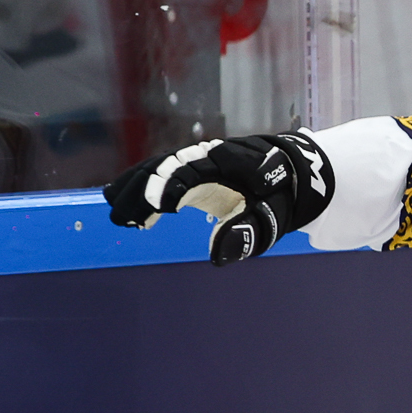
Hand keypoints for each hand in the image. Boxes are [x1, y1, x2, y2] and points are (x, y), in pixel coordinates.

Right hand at [102, 132, 333, 264]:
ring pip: (161, 168)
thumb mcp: (272, 220)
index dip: (168, 188)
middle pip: (167, 167)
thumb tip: (215, 256)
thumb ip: (245, 234)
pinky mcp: (196, 168)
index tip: (152, 209)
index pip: (190, 172)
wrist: (295, 174)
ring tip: (117, 214)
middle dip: (141, 190)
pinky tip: (135, 214)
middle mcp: (209, 156)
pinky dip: (147, 189)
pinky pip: (166, 174)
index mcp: (228, 164)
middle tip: (118, 217)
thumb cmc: (282, 198)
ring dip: (137, 188)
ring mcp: (201, 160)